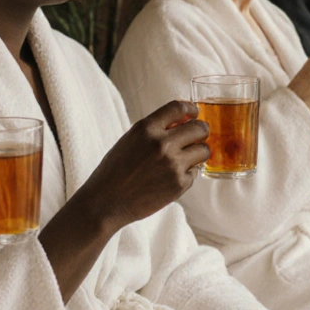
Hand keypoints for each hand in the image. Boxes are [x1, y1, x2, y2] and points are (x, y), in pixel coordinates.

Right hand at [77, 100, 208, 232]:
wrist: (106, 202)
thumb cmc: (115, 171)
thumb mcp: (130, 140)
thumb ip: (154, 130)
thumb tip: (182, 123)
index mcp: (146, 128)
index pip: (178, 107)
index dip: (190, 109)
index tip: (194, 113)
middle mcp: (162, 143)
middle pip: (199, 128)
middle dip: (201, 131)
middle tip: (197, 137)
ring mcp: (173, 164)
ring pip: (203, 150)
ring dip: (197, 153)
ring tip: (185, 159)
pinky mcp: (179, 184)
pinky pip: (195, 173)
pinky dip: (187, 174)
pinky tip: (170, 178)